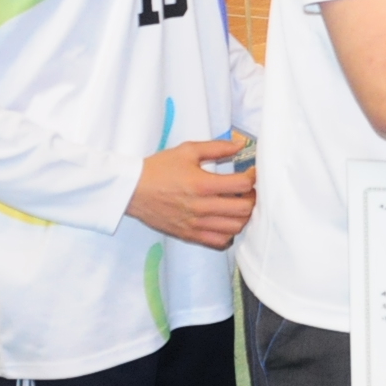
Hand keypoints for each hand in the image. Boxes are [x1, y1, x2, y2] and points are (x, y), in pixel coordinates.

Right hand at [125, 138, 254, 248]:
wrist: (132, 190)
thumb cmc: (159, 168)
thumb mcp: (187, 151)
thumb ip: (216, 147)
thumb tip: (239, 144)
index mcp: (202, 184)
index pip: (241, 185)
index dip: (253, 177)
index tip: (251, 173)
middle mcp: (201, 207)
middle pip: (243, 209)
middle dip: (252, 198)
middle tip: (249, 190)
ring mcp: (195, 224)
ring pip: (235, 228)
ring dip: (243, 216)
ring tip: (239, 205)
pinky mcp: (189, 235)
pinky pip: (219, 241)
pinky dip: (229, 232)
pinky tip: (225, 220)